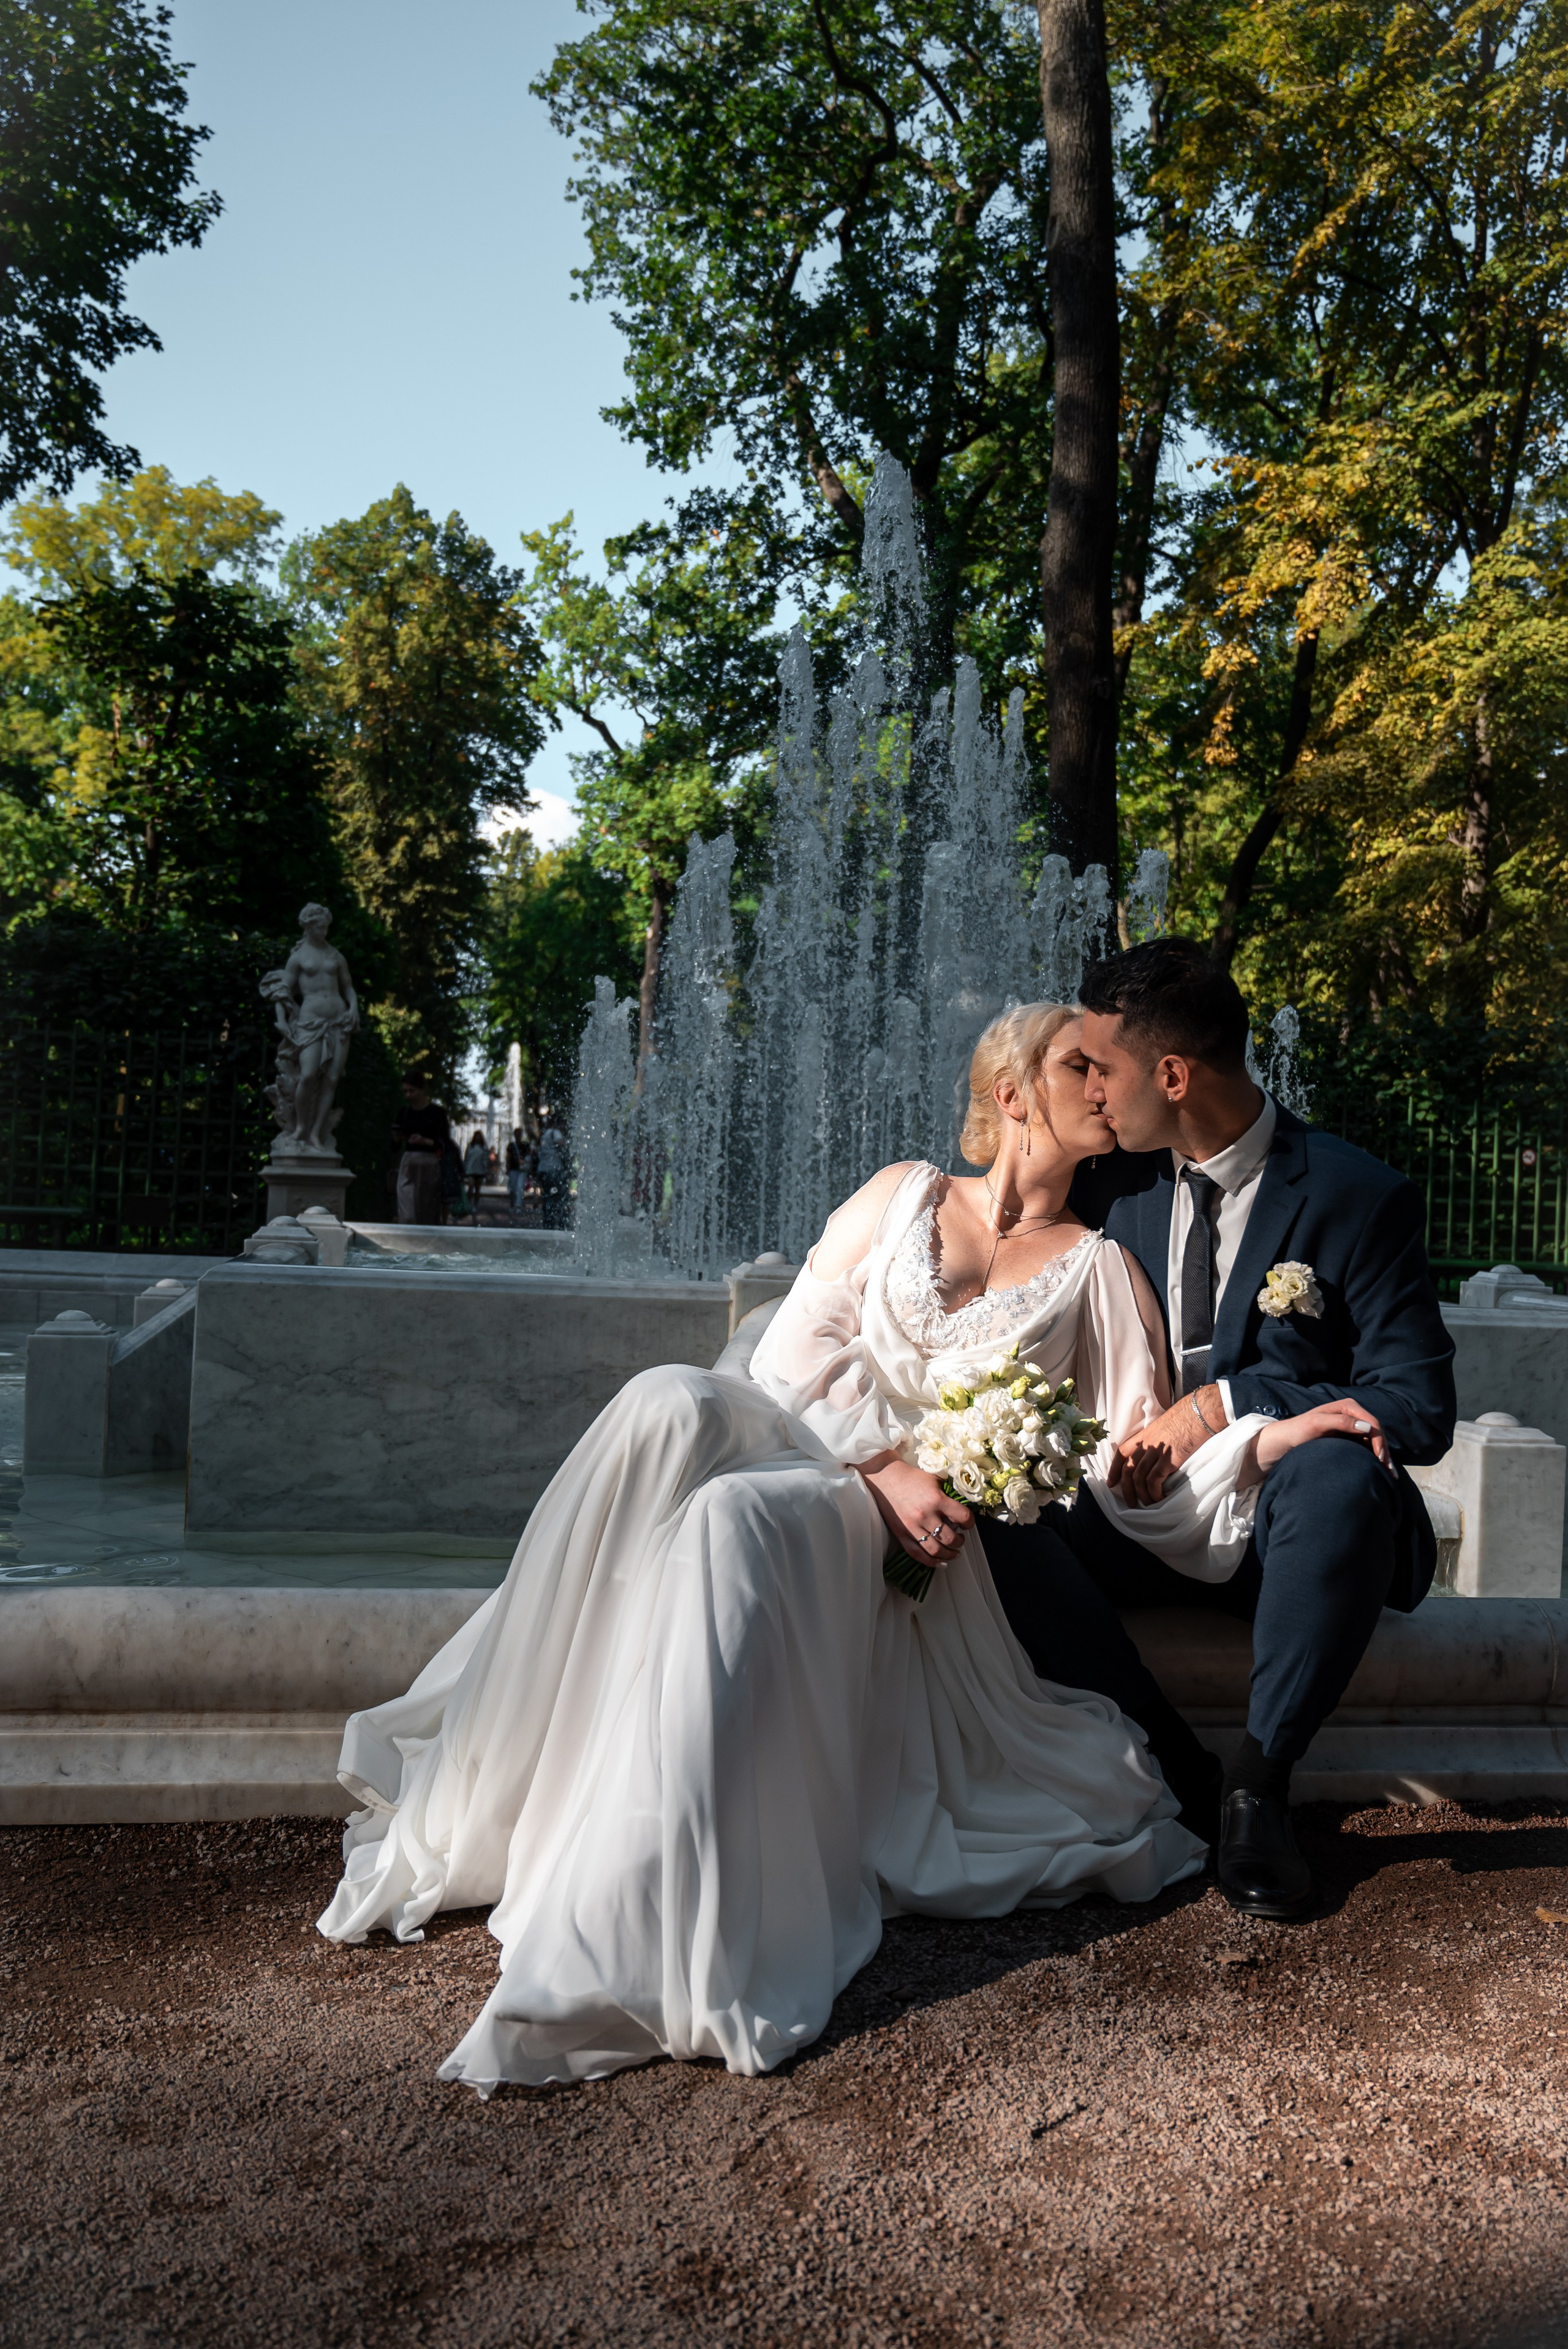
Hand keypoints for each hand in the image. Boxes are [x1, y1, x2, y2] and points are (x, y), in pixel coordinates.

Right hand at [858, 1455, 971, 1568]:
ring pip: (935, 1550)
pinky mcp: (901, 1534)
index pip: (962, 1517)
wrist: (886, 1478)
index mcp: (936, 1499)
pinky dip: (930, 1561)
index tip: (968, 1524)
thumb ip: (948, 1494)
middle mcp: (925, 1515)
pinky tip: (939, 1562)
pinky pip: (917, 1554)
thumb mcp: (935, 1480)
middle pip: (950, 1538)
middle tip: (960, 1538)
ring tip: (953, 1552)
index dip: (969, 1522)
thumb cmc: (912, 1478)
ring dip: (949, 1554)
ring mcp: (912, 1527)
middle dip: (959, 1541)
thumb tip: (962, 1508)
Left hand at [1108, 1386, 1220, 1505]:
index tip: (1111, 1483)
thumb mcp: (1163, 1428)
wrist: (1198, 1413)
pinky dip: (1154, 1493)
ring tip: (1147, 1503)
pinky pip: (1154, 1481)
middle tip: (1130, 1502)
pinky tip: (1160, 1498)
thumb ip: (1154, 1442)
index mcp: (1143, 1436)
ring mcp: (1156, 1452)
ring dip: (1141, 1495)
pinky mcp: (1168, 1460)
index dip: (1113, 1470)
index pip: (1121, 1454)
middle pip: (1128, 1470)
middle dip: (1126, 1489)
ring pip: (1138, 1478)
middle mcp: (1146, 1444)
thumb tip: (1154, 1458)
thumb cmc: (1185, 1419)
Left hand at [1255, 1397, 1394, 1474]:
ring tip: (1388, 1474)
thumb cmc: (1298, 1430)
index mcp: (1348, 1406)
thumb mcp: (1317, 1424)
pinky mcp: (1349, 1437)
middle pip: (1376, 1432)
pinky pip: (1366, 1446)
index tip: (1380, 1458)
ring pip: (1374, 1440)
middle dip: (1384, 1450)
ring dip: (1382, 1455)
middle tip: (1388, 1471)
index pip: (1372, 1423)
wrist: (1286, 1440)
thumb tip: (1366, 1427)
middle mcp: (1353, 1413)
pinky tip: (1379, 1470)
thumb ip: (1340, 1422)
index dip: (1379, 1440)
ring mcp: (1352, 1425)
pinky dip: (1374, 1457)